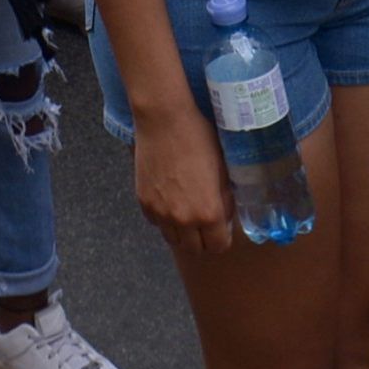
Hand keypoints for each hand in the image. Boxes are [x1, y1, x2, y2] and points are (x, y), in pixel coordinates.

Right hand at [133, 97, 237, 258]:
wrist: (164, 119)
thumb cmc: (198, 137)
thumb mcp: (222, 167)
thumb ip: (225, 197)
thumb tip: (224, 213)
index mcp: (209, 213)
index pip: (218, 246)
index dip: (222, 238)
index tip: (221, 227)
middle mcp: (183, 219)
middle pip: (194, 249)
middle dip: (202, 239)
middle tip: (204, 222)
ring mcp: (160, 212)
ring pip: (172, 239)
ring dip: (182, 232)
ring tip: (185, 210)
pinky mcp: (143, 201)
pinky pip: (155, 222)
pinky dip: (163, 217)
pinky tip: (168, 198)